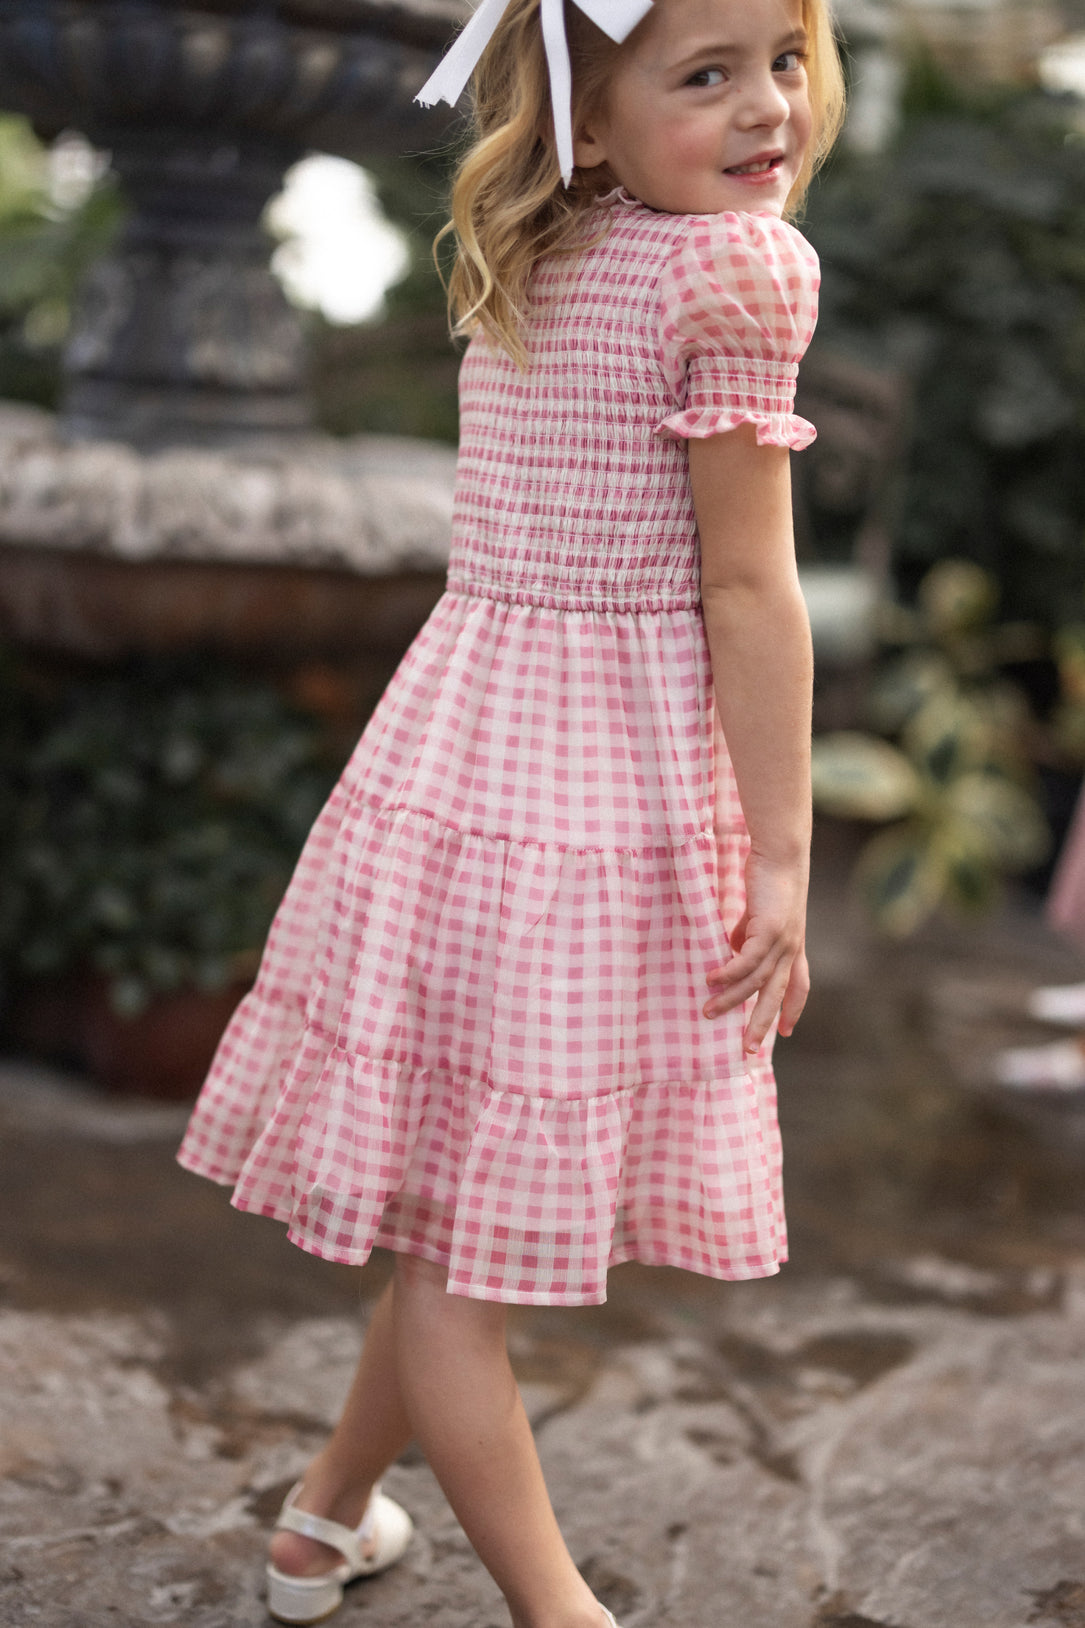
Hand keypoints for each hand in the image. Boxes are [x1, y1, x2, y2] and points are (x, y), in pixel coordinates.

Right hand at [702, 848, 809, 1053]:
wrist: (782, 855)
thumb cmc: (770, 879)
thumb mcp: (760, 913)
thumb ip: (750, 932)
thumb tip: (734, 947)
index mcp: (792, 947)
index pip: (798, 986)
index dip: (792, 1009)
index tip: (786, 1032)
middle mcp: (791, 949)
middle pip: (777, 995)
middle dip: (763, 1024)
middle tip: (747, 1050)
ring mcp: (783, 941)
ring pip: (757, 982)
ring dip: (731, 1000)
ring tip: (708, 1012)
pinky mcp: (770, 930)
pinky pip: (747, 961)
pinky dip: (729, 974)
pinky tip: (711, 981)